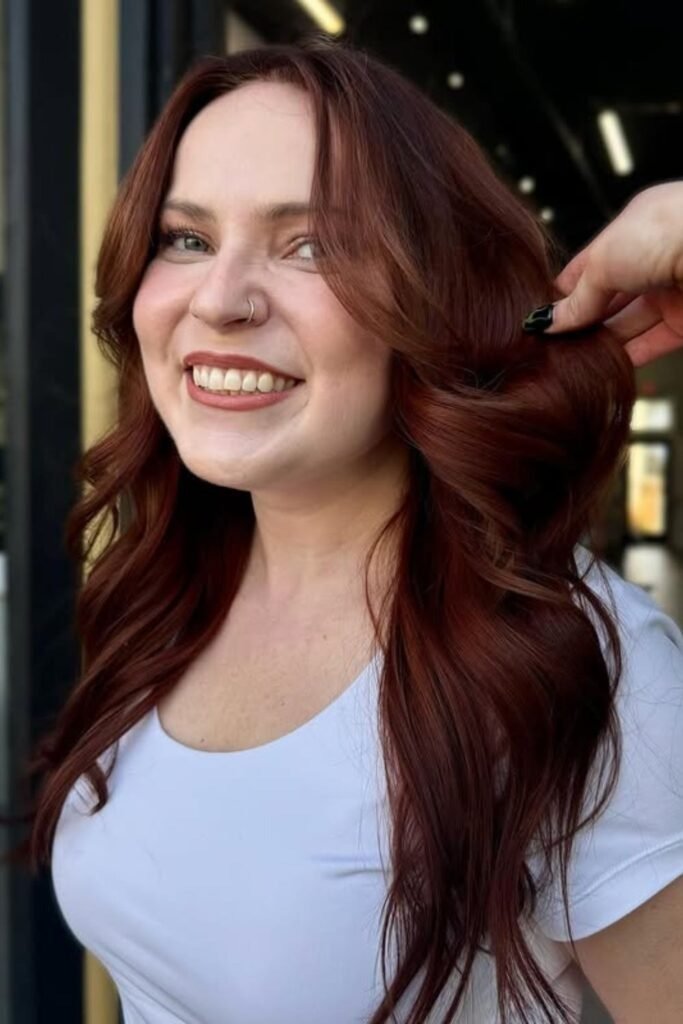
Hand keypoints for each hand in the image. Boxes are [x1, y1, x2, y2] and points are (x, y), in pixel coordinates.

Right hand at [522, 181, 682, 366]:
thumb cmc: (666, 232)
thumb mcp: (604, 262)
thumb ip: (577, 298)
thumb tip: (550, 323)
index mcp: (630, 231)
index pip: (585, 269)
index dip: (560, 294)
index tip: (539, 321)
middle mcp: (650, 259)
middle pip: (604, 299)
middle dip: (579, 321)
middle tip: (549, 345)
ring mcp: (669, 292)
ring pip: (625, 324)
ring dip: (599, 342)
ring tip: (568, 359)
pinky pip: (650, 343)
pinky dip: (626, 357)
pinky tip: (599, 367)